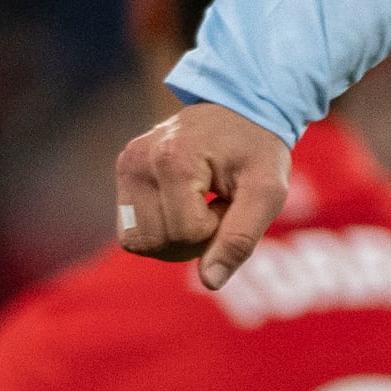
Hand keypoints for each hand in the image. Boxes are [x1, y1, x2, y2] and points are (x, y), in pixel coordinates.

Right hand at [112, 102, 294, 292]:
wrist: (240, 108)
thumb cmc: (257, 149)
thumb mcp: (267, 192)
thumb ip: (241, 238)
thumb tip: (210, 282)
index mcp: (173, 160)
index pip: (187, 235)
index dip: (216, 230)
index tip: (231, 200)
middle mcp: (139, 161)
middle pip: (154, 244)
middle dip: (191, 240)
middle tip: (216, 206)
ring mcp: (126, 165)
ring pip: (137, 242)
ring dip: (173, 238)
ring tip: (198, 205)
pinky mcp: (124, 172)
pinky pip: (132, 229)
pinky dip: (160, 228)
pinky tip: (182, 204)